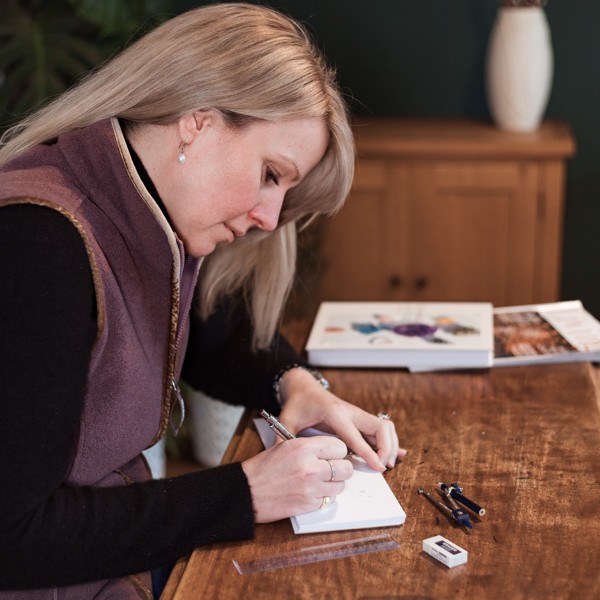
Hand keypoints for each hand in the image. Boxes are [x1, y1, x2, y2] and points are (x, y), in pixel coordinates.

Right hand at [241, 435, 352, 522]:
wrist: (247, 491)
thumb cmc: (263, 468)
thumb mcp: (285, 446)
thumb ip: (310, 447)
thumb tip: (331, 451)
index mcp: (304, 447)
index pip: (340, 447)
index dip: (337, 451)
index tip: (332, 454)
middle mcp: (310, 467)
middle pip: (346, 468)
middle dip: (341, 469)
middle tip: (331, 469)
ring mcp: (311, 487)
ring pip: (341, 486)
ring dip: (333, 484)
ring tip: (320, 481)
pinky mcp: (309, 505)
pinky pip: (328, 500)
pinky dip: (323, 497)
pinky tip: (311, 492)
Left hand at [277, 367, 407, 471]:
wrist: (304, 388)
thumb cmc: (297, 405)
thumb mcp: (287, 421)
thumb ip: (284, 440)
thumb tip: (281, 461)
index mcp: (334, 413)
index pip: (356, 435)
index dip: (368, 452)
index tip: (378, 467)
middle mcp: (350, 412)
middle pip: (380, 427)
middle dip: (386, 448)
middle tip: (382, 467)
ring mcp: (357, 415)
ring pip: (385, 427)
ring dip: (390, 445)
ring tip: (386, 463)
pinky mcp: (359, 419)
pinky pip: (380, 429)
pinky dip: (389, 441)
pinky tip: (397, 453)